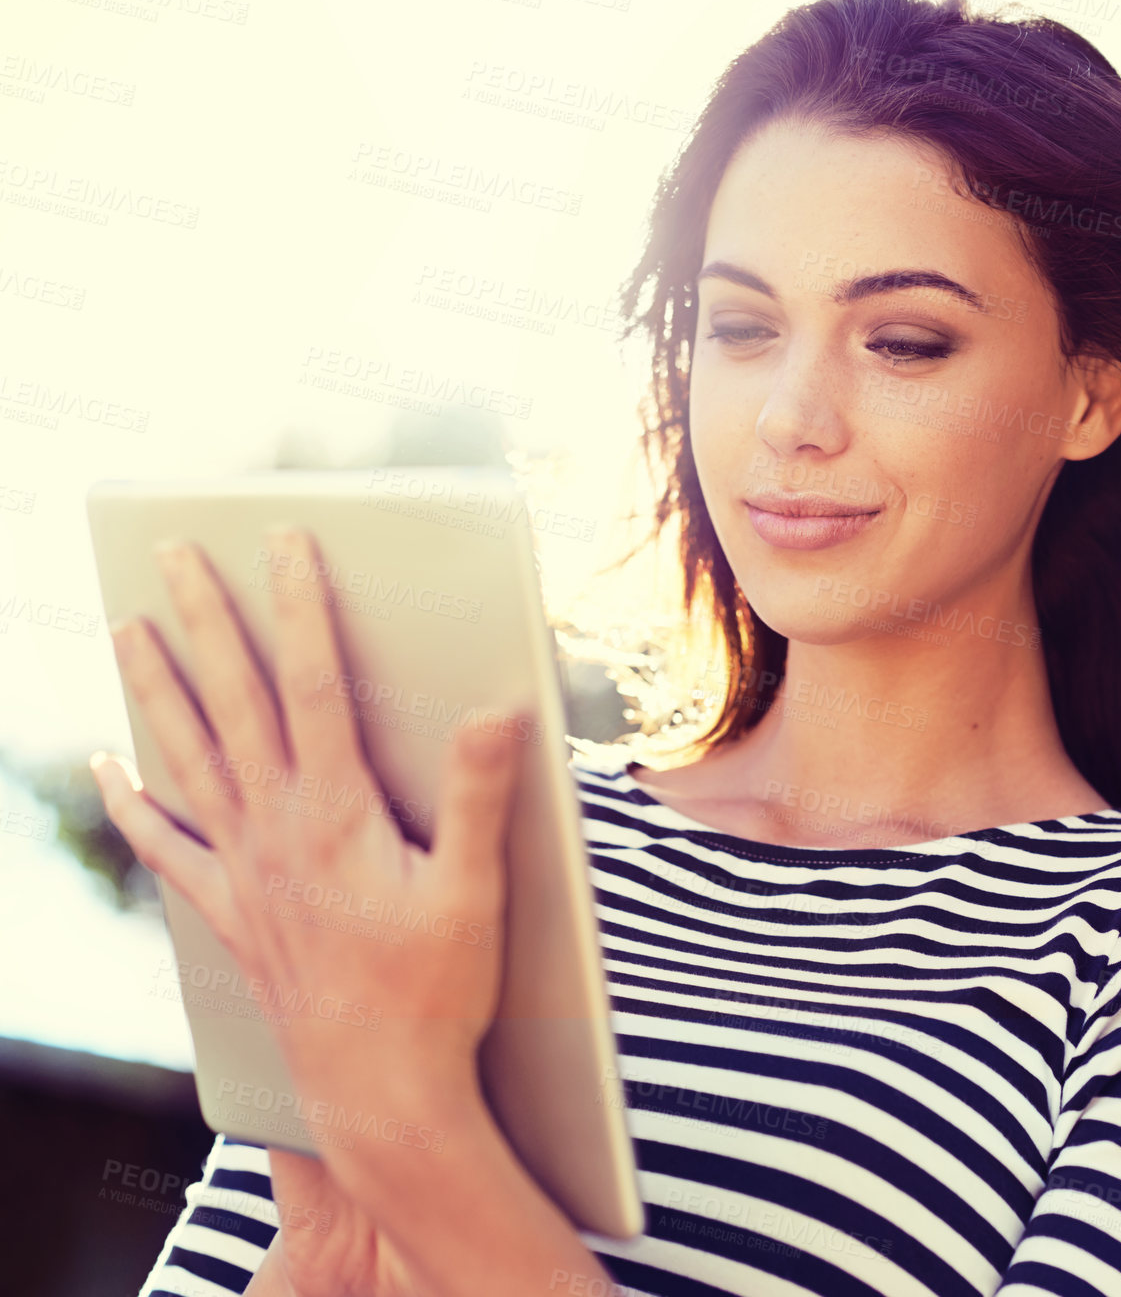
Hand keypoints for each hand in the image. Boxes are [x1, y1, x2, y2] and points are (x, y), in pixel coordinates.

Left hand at [92, 526, 530, 1292]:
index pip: (315, 684)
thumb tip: (498, 709)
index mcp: (337, 812)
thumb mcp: (475, 891)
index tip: (288, 542)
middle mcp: (275, 830)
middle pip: (232, 703)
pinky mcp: (231, 912)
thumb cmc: (437, 993)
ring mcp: (244, 871)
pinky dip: (133, 802)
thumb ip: (479, 795)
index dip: (301, 606)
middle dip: (205, 620)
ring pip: (187, 757)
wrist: (379, 1092)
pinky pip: (167, 845)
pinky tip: (110, 768)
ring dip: (156, 688)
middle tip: (174, 553)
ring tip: (129, 628)